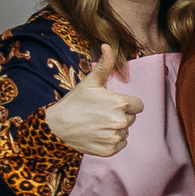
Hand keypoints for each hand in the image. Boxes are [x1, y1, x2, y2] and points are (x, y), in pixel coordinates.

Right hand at [44, 42, 142, 157]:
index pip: (138, 105)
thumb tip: (108, 45)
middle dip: (119, 115)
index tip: (111, 103)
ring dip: (115, 129)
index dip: (126, 104)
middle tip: (100, 113)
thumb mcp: (90, 82)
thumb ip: (105, 65)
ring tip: (97, 124)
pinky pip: (120, 145)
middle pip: (131, 118)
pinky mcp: (109, 150)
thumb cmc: (75, 102)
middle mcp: (120, 121)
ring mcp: (115, 137)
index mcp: (120, 103)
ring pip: (125, 132)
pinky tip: (97, 135)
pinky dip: (110, 141)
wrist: (57, 126)